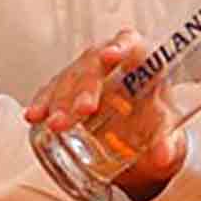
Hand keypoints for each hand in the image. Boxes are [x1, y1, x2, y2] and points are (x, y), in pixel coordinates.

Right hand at [25, 29, 186, 200]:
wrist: (141, 128)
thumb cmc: (156, 118)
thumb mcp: (164, 128)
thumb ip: (166, 141)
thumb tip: (163, 157)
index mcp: (141, 59)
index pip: (131, 43)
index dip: (121, 46)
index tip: (112, 55)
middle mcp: (111, 60)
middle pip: (95, 63)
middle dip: (87, 87)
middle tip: (83, 111)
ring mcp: (87, 72)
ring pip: (71, 76)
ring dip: (61, 99)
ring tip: (56, 124)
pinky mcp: (68, 87)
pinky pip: (52, 89)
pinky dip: (43, 102)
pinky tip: (34, 116)